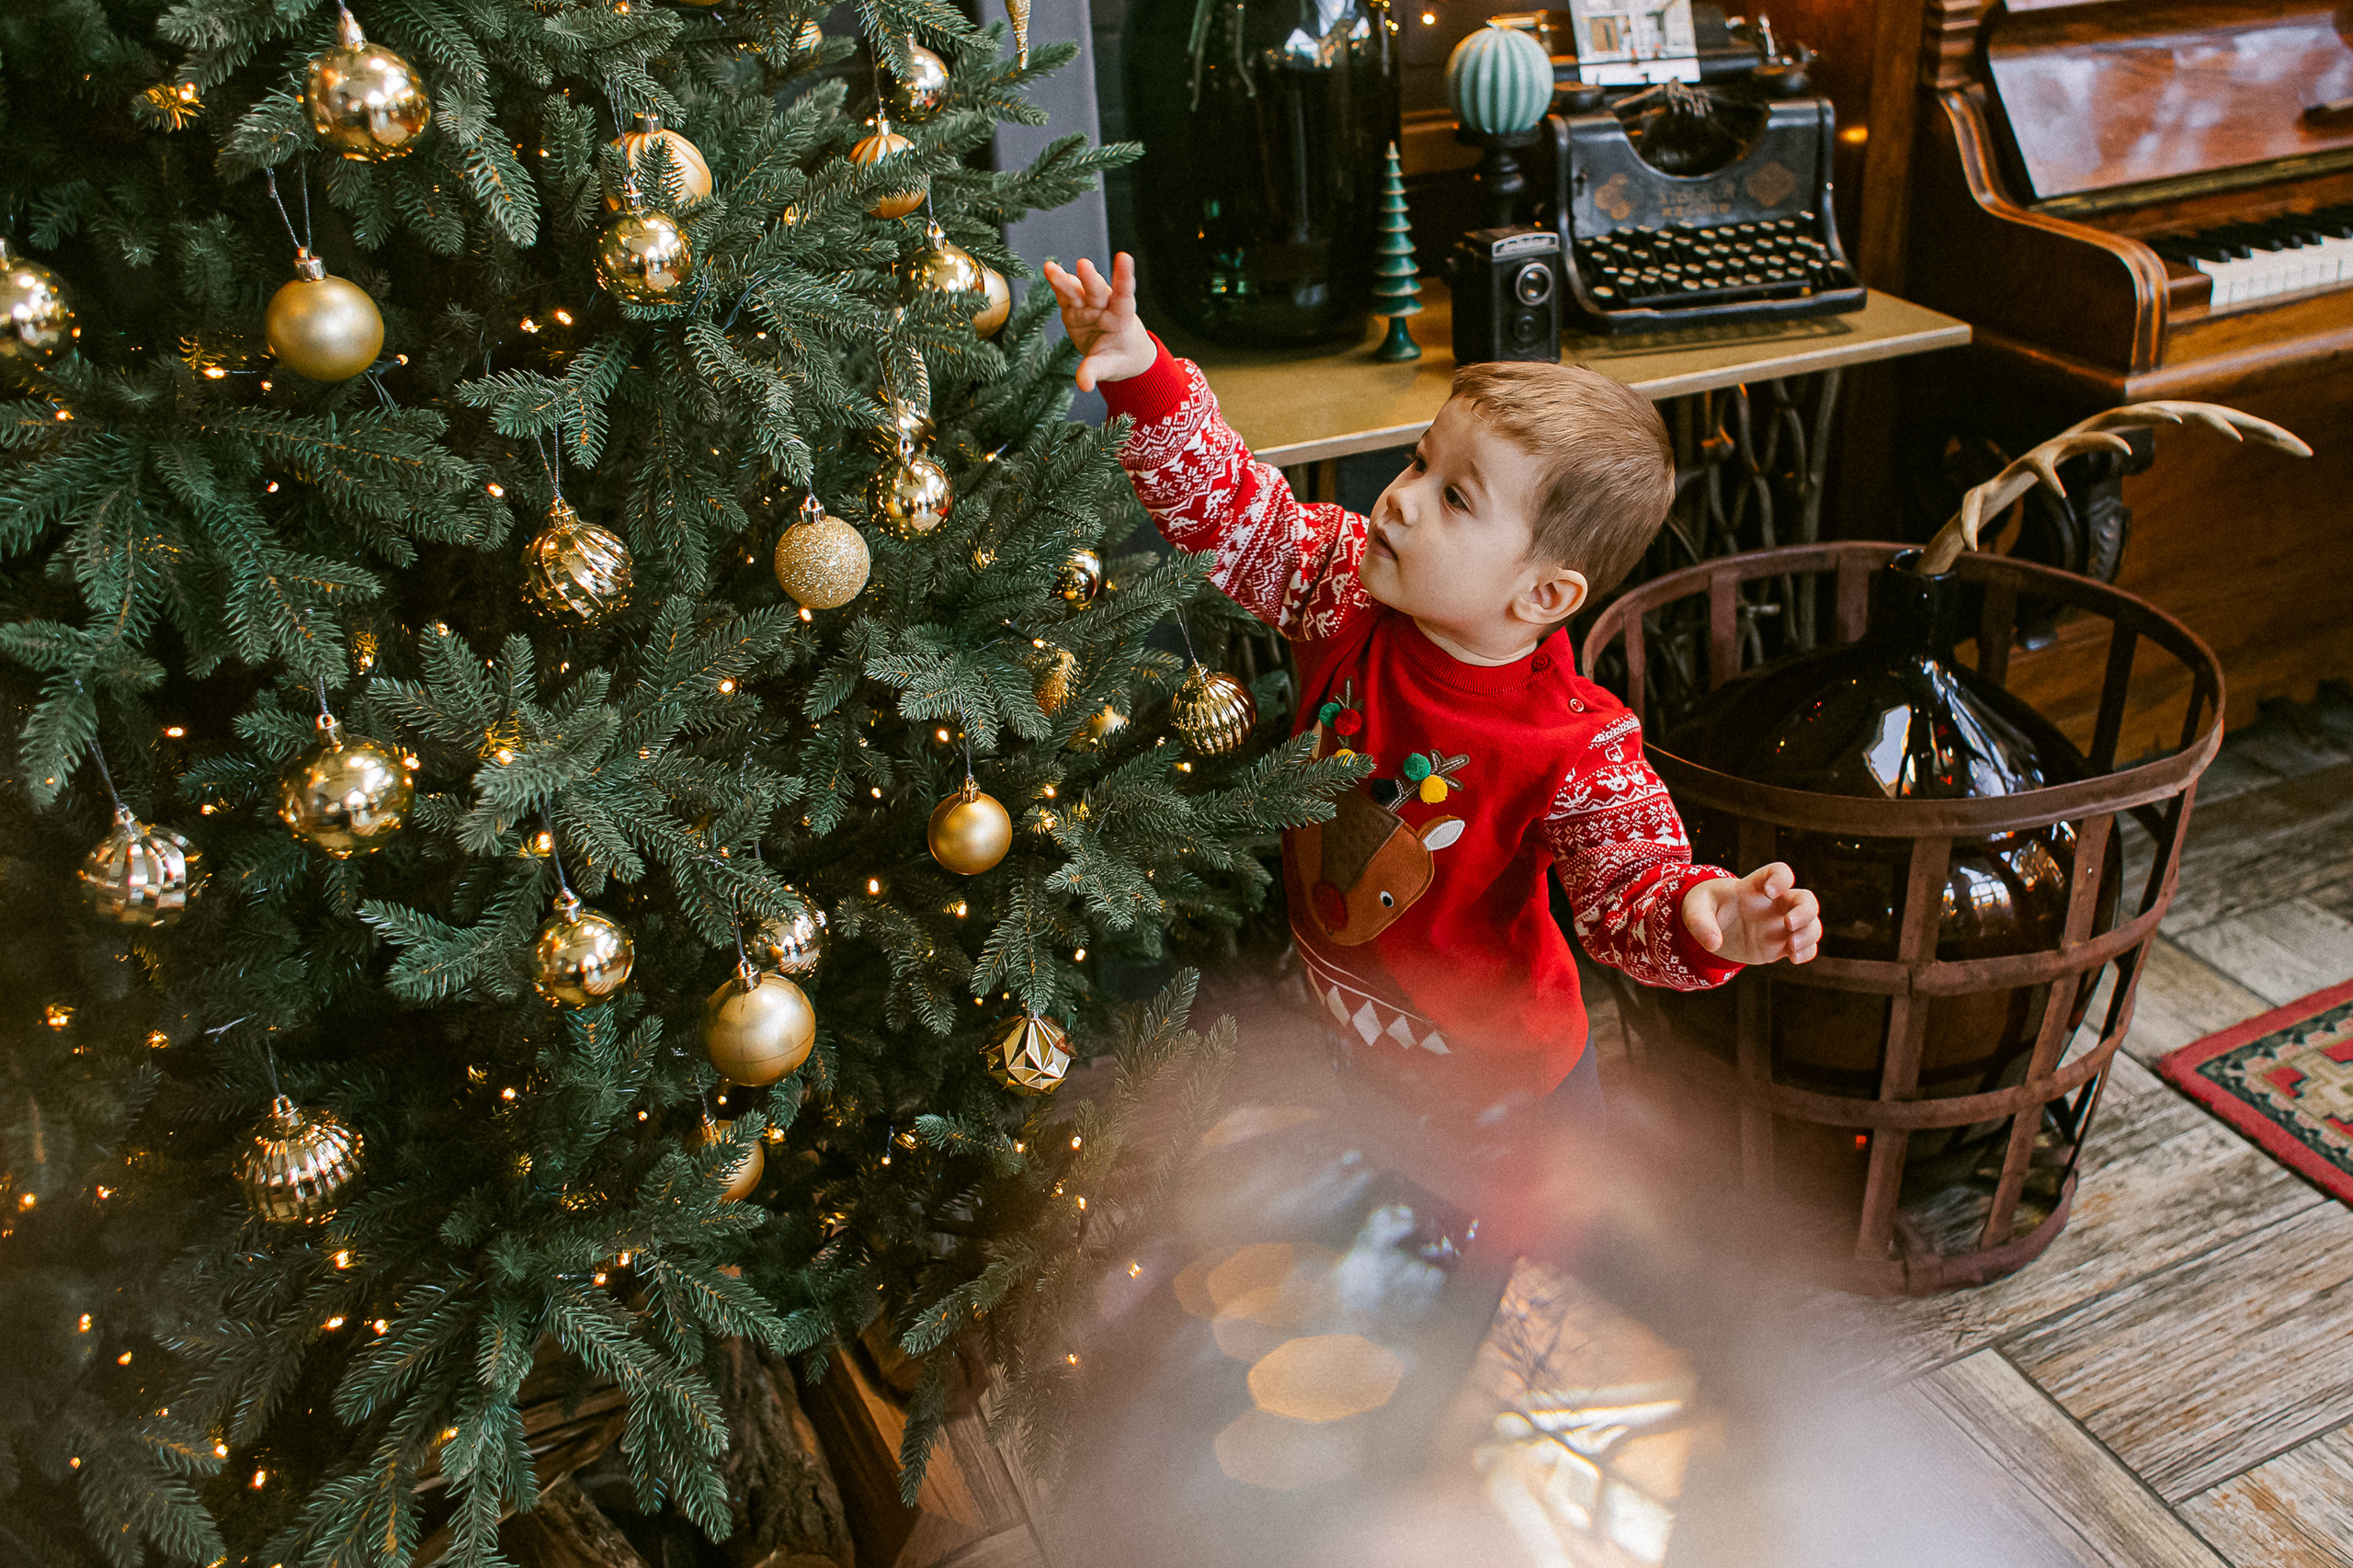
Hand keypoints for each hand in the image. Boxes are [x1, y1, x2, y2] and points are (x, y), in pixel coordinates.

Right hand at [1041, 253, 1157, 391]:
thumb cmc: (1121, 357)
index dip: (1124, 278)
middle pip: (1097, 291)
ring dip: (1064, 279)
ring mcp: (1087, 306)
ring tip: (1050, 268)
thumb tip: (1084, 384)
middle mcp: (1104, 307)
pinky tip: (1049, 271)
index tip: (1125, 258)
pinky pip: (1064, 295)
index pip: (1124, 297)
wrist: (1119, 352)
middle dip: (1090, 279)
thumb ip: (1096, 372)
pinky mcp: (1073, 308)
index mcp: (1121, 319)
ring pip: (1077, 290)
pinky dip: (1057, 284)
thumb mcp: (1110, 367)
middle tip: (1083, 265)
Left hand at [1681, 863, 1821, 966]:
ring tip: (1792, 947)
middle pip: (1806, 899)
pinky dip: (1806, 952)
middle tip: (1789, 924)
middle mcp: (1774, 904)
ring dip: (1808, 934)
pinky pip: (1805, 946)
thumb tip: (1713, 944)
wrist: (1709, 927)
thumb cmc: (1704, 908)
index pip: (1779, 872)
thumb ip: (1700, 922)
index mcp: (1755, 887)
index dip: (1781, 878)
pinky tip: (1793, 958)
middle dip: (1805, 911)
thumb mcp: (1694, 909)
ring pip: (1811, 924)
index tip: (1770, 891)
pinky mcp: (1780, 945)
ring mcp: (1780, 925)